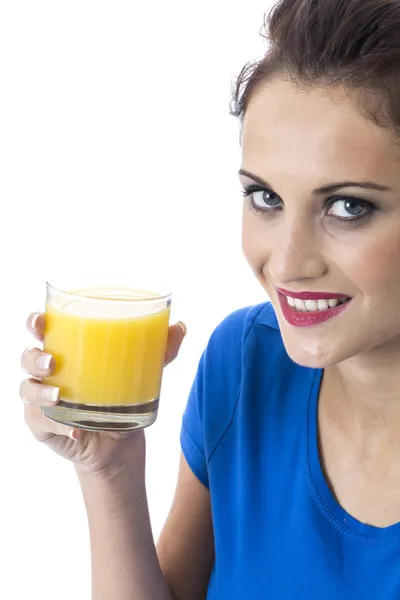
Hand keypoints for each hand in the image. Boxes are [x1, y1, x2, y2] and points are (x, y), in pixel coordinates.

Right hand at [20, 312, 186, 476]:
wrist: (120, 443)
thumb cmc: (124, 398)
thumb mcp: (144, 372)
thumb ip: (160, 350)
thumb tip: (181, 326)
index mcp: (68, 350)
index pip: (42, 330)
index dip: (35, 322)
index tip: (40, 320)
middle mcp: (49, 373)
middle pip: (27, 357)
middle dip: (33, 357)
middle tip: (52, 361)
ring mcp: (43, 401)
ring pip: (27, 390)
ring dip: (38, 391)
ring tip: (59, 394)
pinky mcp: (44, 427)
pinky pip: (39, 423)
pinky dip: (55, 426)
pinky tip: (74, 430)